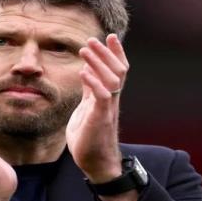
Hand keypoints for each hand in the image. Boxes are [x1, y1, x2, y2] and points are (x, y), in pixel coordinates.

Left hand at [66, 34, 128, 182]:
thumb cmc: (89, 138)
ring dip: (98, 63)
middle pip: (117, 71)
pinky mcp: (100, 119)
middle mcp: (111, 101)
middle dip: (106, 53)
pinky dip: (94, 83)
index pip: (116, 71)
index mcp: (107, 98)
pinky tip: (84, 73)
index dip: (114, 53)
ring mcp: (107, 109)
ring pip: (111, 80)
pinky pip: (102, 97)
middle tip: (93, 39)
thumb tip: (87, 73)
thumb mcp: (86, 109)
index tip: (110, 37)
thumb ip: (89, 92)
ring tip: (86, 49)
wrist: (95, 163)